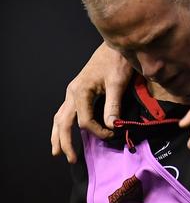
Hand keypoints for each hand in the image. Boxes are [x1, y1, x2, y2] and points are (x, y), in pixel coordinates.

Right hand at [51, 42, 131, 162]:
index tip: (112, 134)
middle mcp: (72, 92)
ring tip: (58, 151)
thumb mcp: (118, 83)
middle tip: (70, 159)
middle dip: (64, 142)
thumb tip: (111, 127)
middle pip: (63, 122)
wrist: (116, 44)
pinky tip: (65, 130)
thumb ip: (113, 105)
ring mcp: (73, 91)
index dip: (97, 132)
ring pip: (60, 117)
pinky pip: (66, 110)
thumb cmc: (118, 60)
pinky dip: (63, 123)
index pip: (84, 121)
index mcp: (81, 91)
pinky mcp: (78, 90)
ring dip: (58, 134)